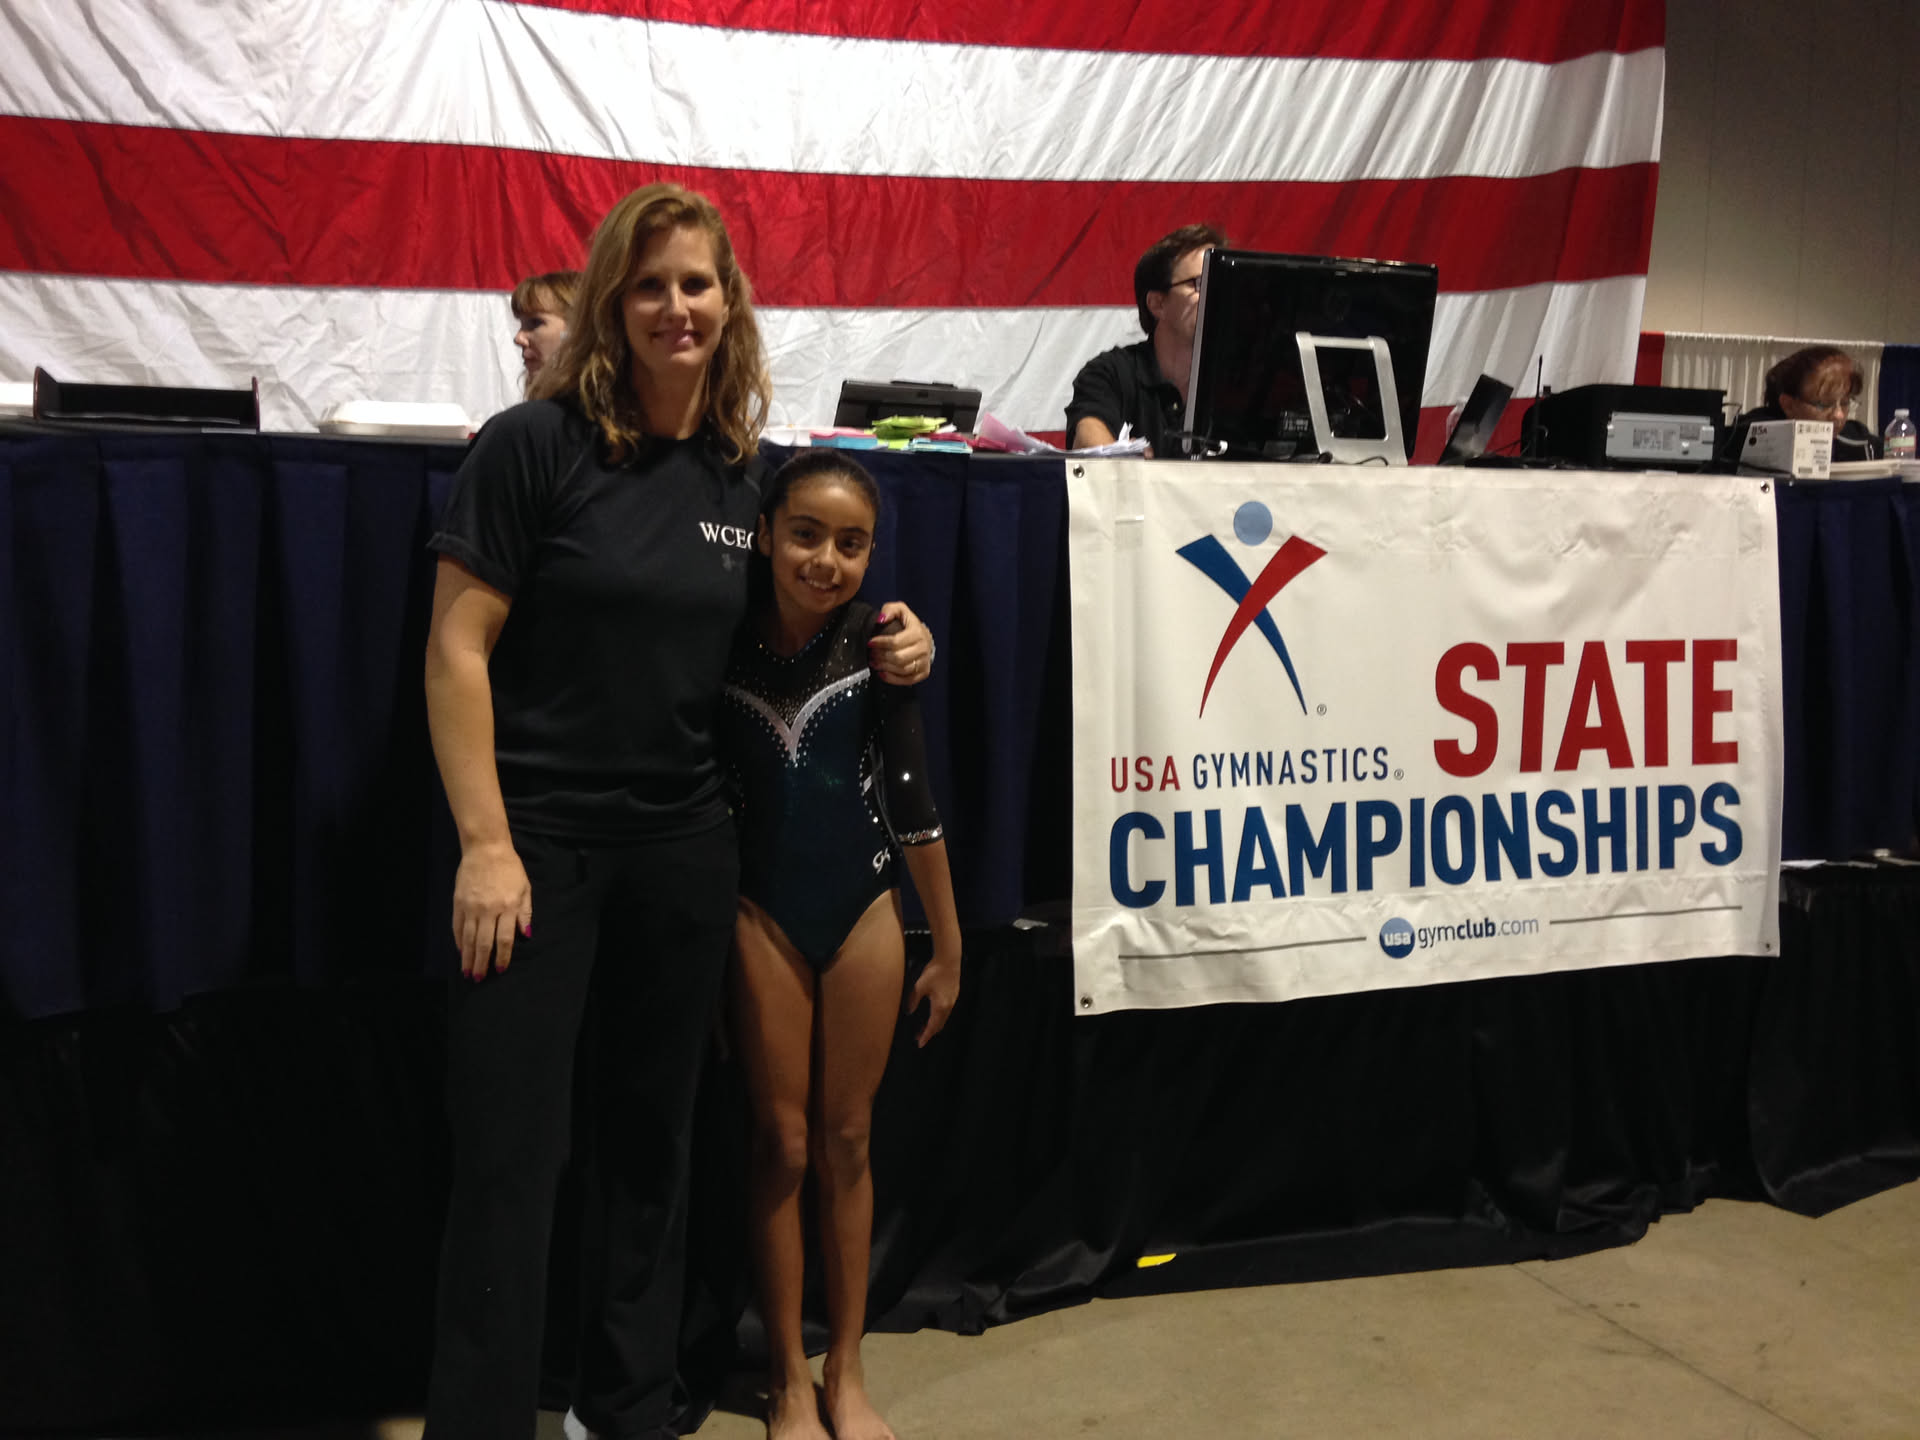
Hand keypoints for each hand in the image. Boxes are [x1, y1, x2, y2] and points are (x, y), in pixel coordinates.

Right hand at [451, 839, 532, 980]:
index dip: (502, 957)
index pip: (504, 940)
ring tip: (467, 971)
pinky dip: (459, 940)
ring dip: (468, 957)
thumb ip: (525, 913)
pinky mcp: (459, 902)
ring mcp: (472, 907)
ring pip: (469, 938)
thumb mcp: (525, 888)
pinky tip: (461, 951)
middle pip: (484, 943)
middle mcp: (489, 910)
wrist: (486, 849)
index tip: (499, 970)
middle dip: (482, 963)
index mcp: (508, 907)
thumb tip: (526, 935)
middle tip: (479, 978)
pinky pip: (457, 926)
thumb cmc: (510, 868)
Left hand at [870, 601, 931, 686]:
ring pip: (902, 669)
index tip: (870, 643)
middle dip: (881, 656)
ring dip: (884, 667)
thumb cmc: (910, 625)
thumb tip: (880, 619)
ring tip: (874, 662)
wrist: (925, 638)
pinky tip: (882, 673)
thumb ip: (890, 609)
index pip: (896, 641)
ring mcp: (924, 662)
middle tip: (871, 654)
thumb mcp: (901, 611)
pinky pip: (907, 680)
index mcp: (917, 633)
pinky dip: (892, 678)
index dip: (880, 643)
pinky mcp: (923, 673)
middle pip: (898, 657)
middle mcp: (923, 648)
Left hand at [907, 950, 960, 1045]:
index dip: (926, 1036)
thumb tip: (908, 1012)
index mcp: (940, 1006)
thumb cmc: (934, 971)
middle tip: (918, 1037)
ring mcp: (952, 1000)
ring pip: (943, 1018)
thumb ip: (913, 1000)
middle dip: (929, 1033)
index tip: (920, 1044)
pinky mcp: (953, 994)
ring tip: (924, 1027)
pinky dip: (938, 1017)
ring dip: (934, 1025)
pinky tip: (932, 1013)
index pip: (932, 1027)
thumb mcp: (919, 986)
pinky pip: (946, 1011)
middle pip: (939, 1025)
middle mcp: (948, 1006)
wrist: (949, 959)